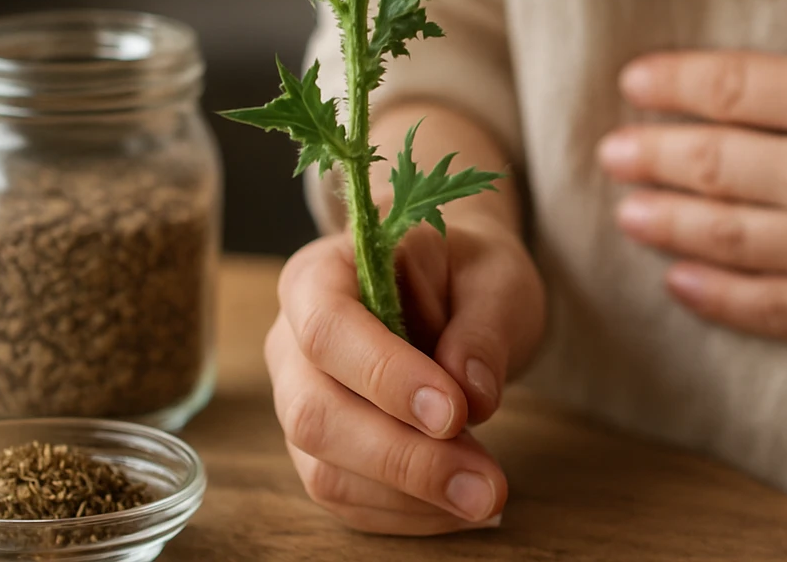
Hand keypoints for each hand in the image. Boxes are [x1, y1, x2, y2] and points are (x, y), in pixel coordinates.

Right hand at [265, 217, 544, 533]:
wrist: (460, 293)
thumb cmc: (469, 273)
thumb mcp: (495, 277)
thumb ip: (483, 328)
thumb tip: (472, 396)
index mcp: (321, 276)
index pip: (328, 329)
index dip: (383, 376)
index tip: (453, 411)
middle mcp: (291, 343)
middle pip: (316, 413)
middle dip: (402, 457)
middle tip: (484, 483)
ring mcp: (299, 401)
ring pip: (326, 469)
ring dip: (410, 496)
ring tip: (486, 495)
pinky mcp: (320, 451)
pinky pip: (347, 498)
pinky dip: (407, 512)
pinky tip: (462, 505)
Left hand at [597, 0, 786, 359]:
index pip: (729, 88)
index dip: (671, 84)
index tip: (632, 83)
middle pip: (710, 163)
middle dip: (649, 154)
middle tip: (607, 152)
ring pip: (724, 237)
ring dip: (666, 222)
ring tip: (624, 214)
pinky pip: (767, 308)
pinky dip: (714, 297)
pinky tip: (679, 287)